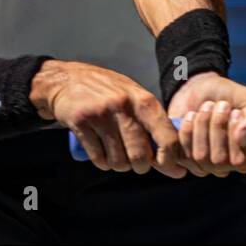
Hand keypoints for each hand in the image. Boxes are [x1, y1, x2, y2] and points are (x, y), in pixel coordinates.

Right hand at [32, 59, 186, 177]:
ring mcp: (101, 114)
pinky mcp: (81, 122)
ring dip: (118, 165)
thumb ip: (155, 126)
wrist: (67, 79)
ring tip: (116, 154)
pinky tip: (102, 154)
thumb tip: (178, 164)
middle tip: (135, 162)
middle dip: (140, 166)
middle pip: (141, 155)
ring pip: (118, 161)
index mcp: (143, 100)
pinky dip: (102, 163)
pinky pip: (98, 158)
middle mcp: (124, 106)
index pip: (166, 137)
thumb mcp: (135, 98)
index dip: (170, 159)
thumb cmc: (108, 92)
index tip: (168, 166)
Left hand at [166, 72, 245, 176]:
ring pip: (203, 157)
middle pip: (223, 160)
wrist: (200, 87)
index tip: (237, 113)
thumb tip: (242, 139)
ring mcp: (208, 165)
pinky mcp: (188, 159)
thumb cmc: (229, 95)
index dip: (242, 140)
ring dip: (203, 125)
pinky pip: (185, 153)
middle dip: (219, 126)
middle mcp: (231, 164)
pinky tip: (192, 115)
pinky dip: (188, 130)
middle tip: (221, 104)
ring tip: (207, 106)